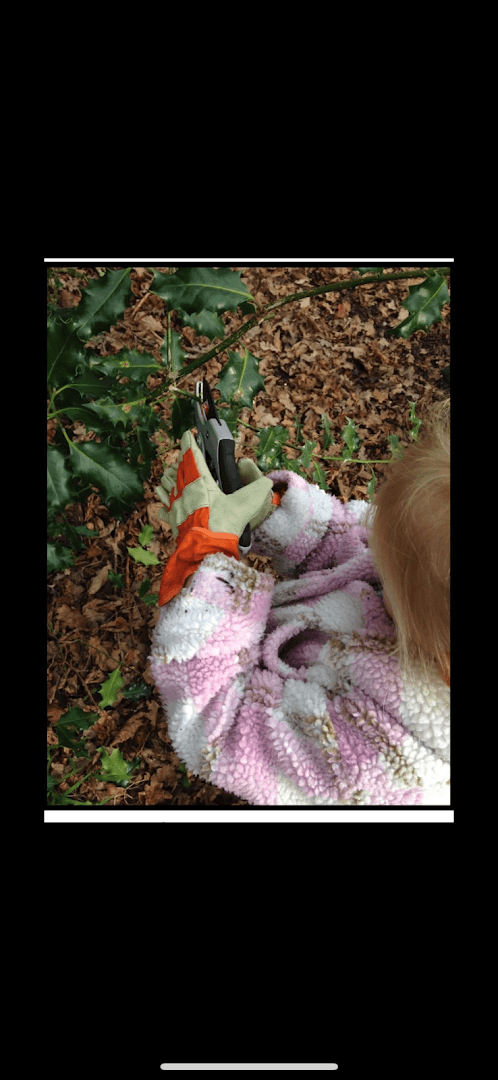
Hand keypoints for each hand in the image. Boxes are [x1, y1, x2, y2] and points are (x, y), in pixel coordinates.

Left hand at [155, 431, 274, 603]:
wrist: (207, 552)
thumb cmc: (224, 525)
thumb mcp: (247, 504)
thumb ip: (258, 489)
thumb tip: (266, 482)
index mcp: (200, 482)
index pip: (192, 457)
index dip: (189, 443)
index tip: (187, 433)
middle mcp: (184, 491)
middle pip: (177, 471)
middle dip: (180, 461)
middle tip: (183, 456)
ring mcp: (176, 507)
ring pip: (167, 487)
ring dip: (168, 480)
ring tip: (169, 475)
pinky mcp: (173, 523)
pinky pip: (164, 509)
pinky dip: (163, 504)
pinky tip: (163, 505)